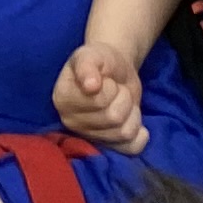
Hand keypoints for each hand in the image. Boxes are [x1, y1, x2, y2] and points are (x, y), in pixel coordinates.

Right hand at [53, 38, 148, 153]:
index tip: (104, 79)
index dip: (109, 88)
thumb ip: (87, 66)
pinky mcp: (109, 145)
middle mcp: (71, 121)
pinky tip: (134, 120)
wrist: (115, 70)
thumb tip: (90, 86)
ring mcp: (90, 136)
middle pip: (113, 118)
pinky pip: (130, 148)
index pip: (98, 102)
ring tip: (122, 101)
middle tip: (116, 89)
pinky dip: (140, 136)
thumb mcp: (91, 54)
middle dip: (123, 98)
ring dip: (132, 113)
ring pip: (124, 132)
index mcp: (62, 99)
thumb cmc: (101, 61)